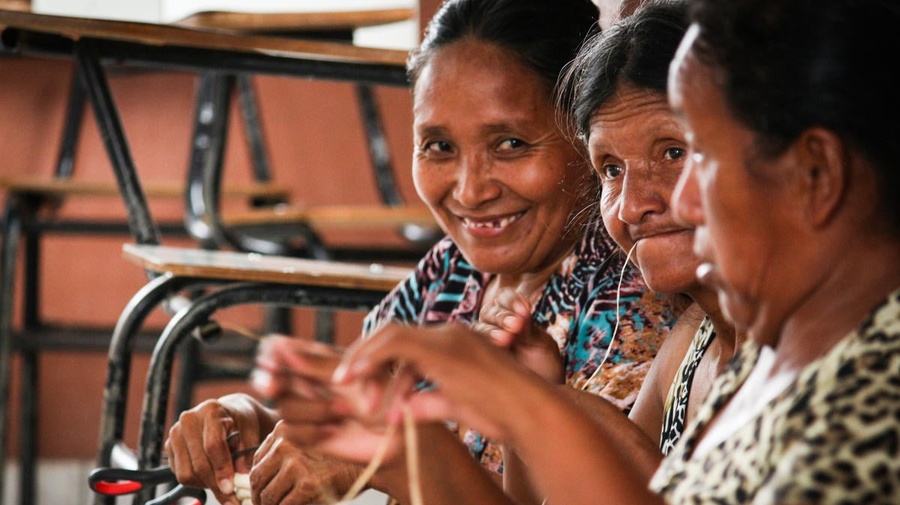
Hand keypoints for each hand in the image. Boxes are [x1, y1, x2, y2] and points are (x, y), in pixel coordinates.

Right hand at [164, 394, 273, 504]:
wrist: (227, 414)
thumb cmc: (241, 422)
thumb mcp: (250, 431)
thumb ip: (247, 452)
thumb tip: (242, 476)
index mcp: (211, 410)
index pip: (213, 445)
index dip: (222, 469)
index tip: (230, 487)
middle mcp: (189, 420)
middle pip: (199, 463)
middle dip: (216, 484)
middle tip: (231, 498)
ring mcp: (176, 433)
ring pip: (187, 473)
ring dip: (206, 485)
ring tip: (223, 487)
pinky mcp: (169, 447)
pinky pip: (180, 475)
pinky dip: (197, 482)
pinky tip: (212, 477)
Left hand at [248, 420, 364, 503]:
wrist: (370, 462)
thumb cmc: (339, 455)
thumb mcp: (308, 443)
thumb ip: (286, 452)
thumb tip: (258, 477)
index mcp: (285, 428)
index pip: (257, 458)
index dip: (257, 479)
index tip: (259, 490)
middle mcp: (287, 442)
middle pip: (258, 476)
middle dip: (258, 496)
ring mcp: (297, 462)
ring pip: (269, 494)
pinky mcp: (307, 482)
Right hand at [252, 336, 406, 463]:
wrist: (397, 432)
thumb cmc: (383, 395)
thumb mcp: (353, 374)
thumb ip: (318, 363)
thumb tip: (283, 346)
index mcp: (314, 359)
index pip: (276, 348)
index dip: (270, 354)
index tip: (271, 362)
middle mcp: (303, 382)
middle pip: (267, 378)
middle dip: (270, 381)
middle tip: (274, 386)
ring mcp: (303, 408)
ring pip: (283, 406)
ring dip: (314, 409)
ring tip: (344, 411)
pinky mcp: (305, 434)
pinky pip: (289, 430)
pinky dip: (312, 430)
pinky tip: (333, 430)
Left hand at [333, 322, 543, 441]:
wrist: (534, 415)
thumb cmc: (506, 416)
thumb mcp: (459, 406)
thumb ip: (431, 402)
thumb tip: (406, 408)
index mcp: (455, 345)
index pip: (407, 343)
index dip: (379, 361)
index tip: (361, 386)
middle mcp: (451, 334)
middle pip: (394, 333)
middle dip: (365, 356)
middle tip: (341, 381)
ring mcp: (449, 338)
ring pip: (391, 336)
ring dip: (365, 361)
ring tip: (346, 386)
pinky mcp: (445, 349)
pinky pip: (397, 345)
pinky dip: (372, 359)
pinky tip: (356, 378)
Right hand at [476, 288, 563, 382]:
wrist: (542, 398)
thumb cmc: (545, 371)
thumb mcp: (541, 345)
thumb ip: (529, 328)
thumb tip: (522, 308)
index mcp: (511, 316)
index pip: (503, 299)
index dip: (511, 300)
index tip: (525, 309)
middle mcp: (494, 327)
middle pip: (489, 312)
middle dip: (502, 317)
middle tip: (516, 326)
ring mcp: (482, 344)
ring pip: (477, 329)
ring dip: (491, 331)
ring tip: (506, 340)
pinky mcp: (473, 362)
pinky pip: (470, 348)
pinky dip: (480, 346)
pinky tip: (493, 350)